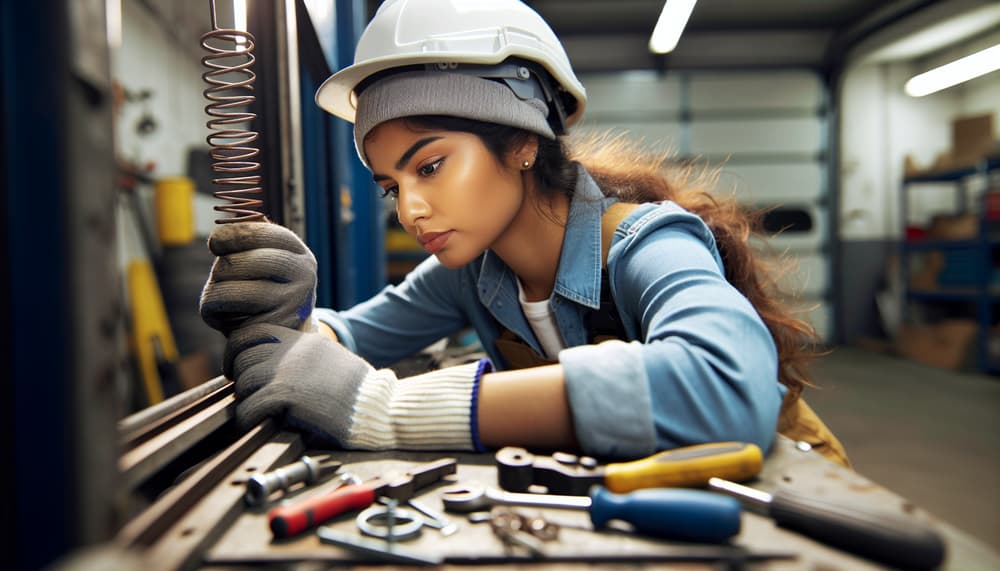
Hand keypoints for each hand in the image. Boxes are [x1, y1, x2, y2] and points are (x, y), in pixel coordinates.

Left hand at [200, 222, 316, 335]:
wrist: (283, 333)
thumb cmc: (266, 287)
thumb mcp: (266, 258)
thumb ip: (250, 238)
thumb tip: (227, 222)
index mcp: (298, 253)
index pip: (257, 234)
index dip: (228, 235)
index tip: (215, 244)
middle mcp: (303, 276)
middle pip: (236, 263)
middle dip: (219, 269)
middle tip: (220, 277)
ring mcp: (290, 304)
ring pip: (227, 291)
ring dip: (213, 293)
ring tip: (221, 297)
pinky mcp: (269, 329)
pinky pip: (225, 316)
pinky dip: (215, 314)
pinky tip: (228, 316)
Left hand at [224, 324, 487, 450]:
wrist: (376, 407)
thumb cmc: (358, 392)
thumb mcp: (331, 360)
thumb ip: (303, 358)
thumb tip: (275, 366)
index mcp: (303, 340)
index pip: (254, 332)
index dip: (238, 350)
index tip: (237, 367)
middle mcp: (292, 351)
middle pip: (243, 356)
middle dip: (238, 375)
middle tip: (245, 392)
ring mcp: (287, 371)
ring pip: (243, 381)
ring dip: (244, 398)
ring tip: (252, 411)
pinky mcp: (285, 395)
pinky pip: (249, 407)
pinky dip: (246, 418)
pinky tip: (252, 425)